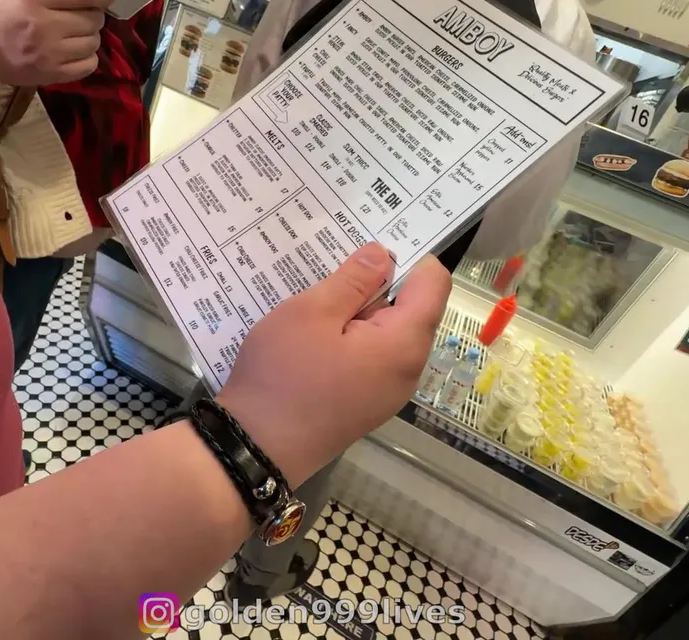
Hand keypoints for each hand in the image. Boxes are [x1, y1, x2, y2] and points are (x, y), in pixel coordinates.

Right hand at [0, 0, 112, 85]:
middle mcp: (44, 25)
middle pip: (92, 20)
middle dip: (92, 16)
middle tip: (82, 16)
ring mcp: (48, 53)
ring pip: (92, 42)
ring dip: (89, 37)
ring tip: (75, 34)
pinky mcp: (49, 74)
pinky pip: (87, 66)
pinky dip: (87, 58)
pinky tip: (76, 52)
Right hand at [218, 244, 451, 484]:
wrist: (254, 448)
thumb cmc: (283, 375)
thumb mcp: (312, 313)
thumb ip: (354, 280)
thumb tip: (384, 255)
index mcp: (404, 344)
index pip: (434, 283)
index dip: (411, 254)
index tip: (373, 239)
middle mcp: (407, 370)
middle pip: (412, 309)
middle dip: (380, 282)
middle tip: (336, 261)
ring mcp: (387, 393)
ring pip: (387, 334)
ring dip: (359, 310)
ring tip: (319, 295)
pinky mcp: (364, 405)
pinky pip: (370, 358)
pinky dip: (350, 337)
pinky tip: (315, 332)